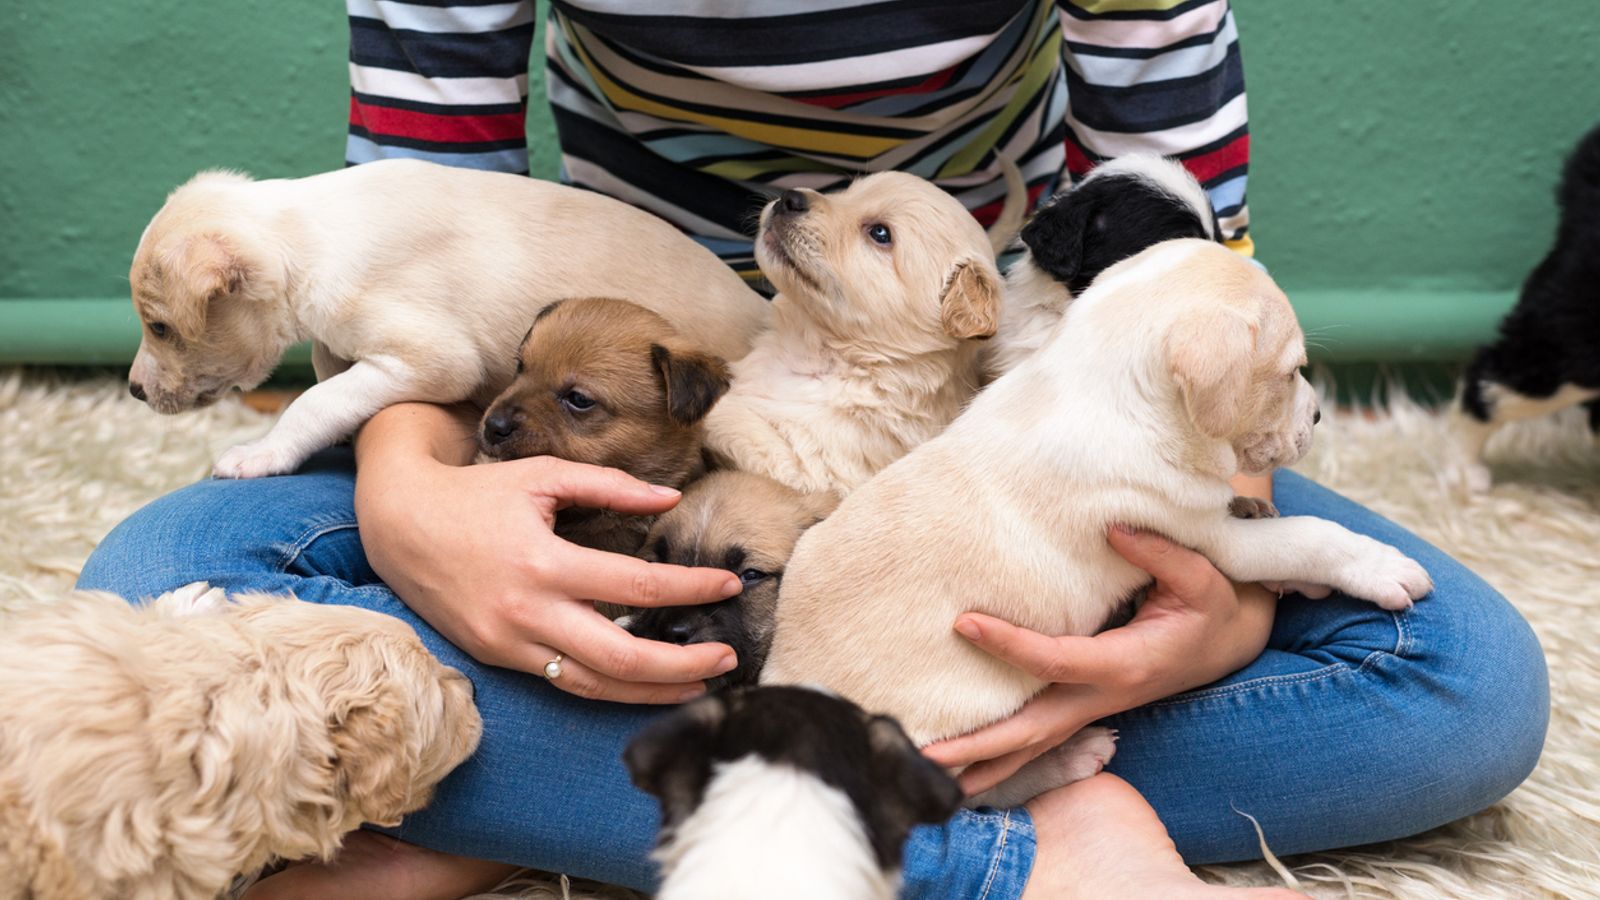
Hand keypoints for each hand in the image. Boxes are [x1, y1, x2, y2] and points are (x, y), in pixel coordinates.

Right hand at [354, 403, 742, 703]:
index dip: (691, 588)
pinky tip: (645, 685)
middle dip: (684, 664)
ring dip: (653, 691)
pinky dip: (610, 690)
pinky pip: (564, 683)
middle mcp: (527, 612)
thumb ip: (611, 486)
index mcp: (543, 562)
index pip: (636, 585)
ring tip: (701, 685)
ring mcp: (510, 643)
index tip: (731, 585)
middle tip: (729, 657)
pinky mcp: (499, 658)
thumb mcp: (542, 476)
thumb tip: (671, 500)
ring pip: (594, 686)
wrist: (398, 523)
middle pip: (621, 658)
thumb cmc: (475, 494)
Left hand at [923, 526, 1275, 794]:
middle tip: (929, 754)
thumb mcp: (1201, 576)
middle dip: (982, 744)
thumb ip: (1158, 553)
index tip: (965, 623)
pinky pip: (1039, 740)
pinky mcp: (1085, 707)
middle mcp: (1103, 696)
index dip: (1009, 645)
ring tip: (932, 774)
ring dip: (985, 764)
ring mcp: (1093, 708)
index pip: (1055, 660)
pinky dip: (1003, 759)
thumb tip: (1112, 530)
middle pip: (1033, 730)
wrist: (1229, 643)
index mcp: (1125, 664)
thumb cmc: (1211, 606)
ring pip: (1034, 746)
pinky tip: (967, 771)